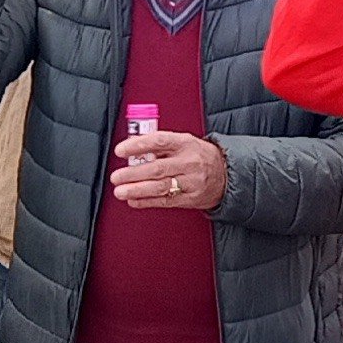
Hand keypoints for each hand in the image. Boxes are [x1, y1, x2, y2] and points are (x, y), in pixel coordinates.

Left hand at [108, 128, 225, 211]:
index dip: (139, 145)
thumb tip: (132, 147)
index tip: (121, 150)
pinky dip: (147, 201)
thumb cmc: (199, 156)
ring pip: (160, 187)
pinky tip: (133, 200)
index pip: (159, 141)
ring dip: (137, 190)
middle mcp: (189, 163)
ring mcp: (191, 182)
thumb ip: (160, 145)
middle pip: (158, 168)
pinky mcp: (190, 199)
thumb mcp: (184, 142)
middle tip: (116, 177)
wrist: (226, 174)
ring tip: (120, 191)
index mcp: (185, 143)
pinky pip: (165, 201)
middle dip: (133, 174)